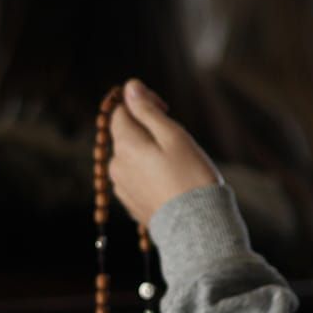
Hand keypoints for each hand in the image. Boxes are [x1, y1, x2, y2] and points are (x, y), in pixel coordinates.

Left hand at [109, 78, 221, 225]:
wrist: (196, 226)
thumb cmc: (191, 176)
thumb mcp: (174, 136)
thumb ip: (148, 110)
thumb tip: (129, 87)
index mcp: (125, 144)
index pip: (120, 110)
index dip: (141, 103)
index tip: (166, 109)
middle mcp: (116, 165)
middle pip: (125, 134)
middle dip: (147, 129)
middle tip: (177, 139)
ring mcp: (121, 186)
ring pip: (131, 157)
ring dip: (148, 152)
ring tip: (176, 164)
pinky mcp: (131, 203)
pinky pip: (136, 178)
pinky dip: (149, 173)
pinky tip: (171, 182)